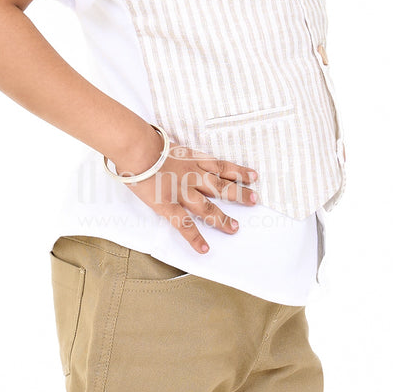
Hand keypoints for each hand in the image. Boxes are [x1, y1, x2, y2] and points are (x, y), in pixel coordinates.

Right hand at [115, 132, 257, 254]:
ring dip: (222, 219)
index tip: (253, 176)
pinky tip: (203, 249)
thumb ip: (174, 153)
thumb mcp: (167, 144)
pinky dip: (195, 238)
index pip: (221, 166)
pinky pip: (185, 224)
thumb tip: (172, 153)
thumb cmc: (145, 142)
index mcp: (192, 160)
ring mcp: (182, 192)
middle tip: (254, 200)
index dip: (239, 172)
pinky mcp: (168, 205)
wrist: (137, 148)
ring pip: (208, 208)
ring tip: (235, 228)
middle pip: (221, 187)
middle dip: (239, 194)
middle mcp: (192, 176)